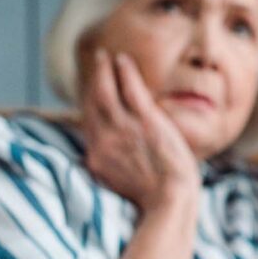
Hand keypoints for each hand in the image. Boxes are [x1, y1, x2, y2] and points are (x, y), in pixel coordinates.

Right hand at [80, 50, 200, 212]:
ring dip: (104, 70)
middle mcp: (105, 139)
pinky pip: (130, 89)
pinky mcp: (146, 122)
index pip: (88, 121)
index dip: (89, 101)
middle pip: (93, 102)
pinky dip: (124, 72)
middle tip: (97, 62)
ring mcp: (124, 129)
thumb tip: (100, 161)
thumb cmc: (154, 198)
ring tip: (105, 56)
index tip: (93, 88)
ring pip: (106, 91)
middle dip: (93, 79)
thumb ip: (109, 166)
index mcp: (97, 156)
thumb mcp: (118, 183)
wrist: (169, 201)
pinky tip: (123, 60)